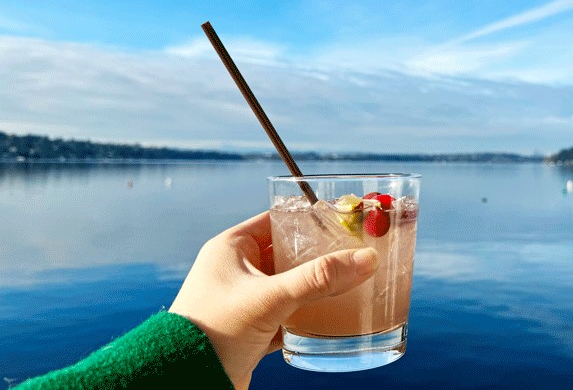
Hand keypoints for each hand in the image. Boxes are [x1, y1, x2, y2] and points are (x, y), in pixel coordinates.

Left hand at [169, 212, 377, 388]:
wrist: (186, 383)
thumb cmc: (215, 330)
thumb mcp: (270, 298)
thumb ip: (317, 278)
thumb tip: (365, 259)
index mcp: (231, 248)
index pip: (276, 220)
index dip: (308, 219)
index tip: (341, 221)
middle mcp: (236, 271)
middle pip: (288, 254)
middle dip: (319, 256)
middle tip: (353, 253)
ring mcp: (244, 301)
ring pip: (290, 287)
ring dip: (315, 289)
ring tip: (349, 284)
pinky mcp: (251, 329)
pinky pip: (287, 315)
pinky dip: (307, 317)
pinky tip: (330, 319)